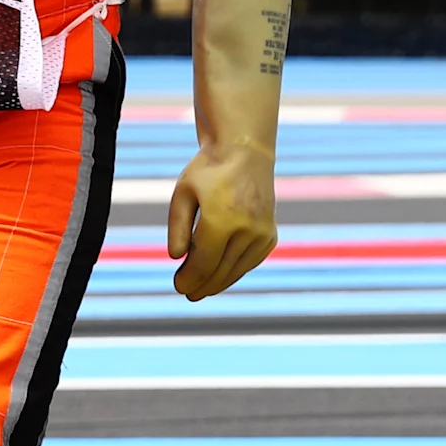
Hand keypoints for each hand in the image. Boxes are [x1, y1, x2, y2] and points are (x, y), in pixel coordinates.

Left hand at [169, 139, 276, 300]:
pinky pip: (250, 261)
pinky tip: (221, 274)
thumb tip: (176, 258)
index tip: (178, 286)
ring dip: (218, 282)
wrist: (245, 152)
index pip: (204, 263)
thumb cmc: (208, 171)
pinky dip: (235, 270)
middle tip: (188, 293)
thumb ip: (177, 227)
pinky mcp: (270, 235)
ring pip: (237, 269)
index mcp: (222, 219)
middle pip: (220, 270)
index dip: (189, 279)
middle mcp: (247, 229)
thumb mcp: (183, 193)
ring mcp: (262, 233)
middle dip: (202, 285)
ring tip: (202, 289)